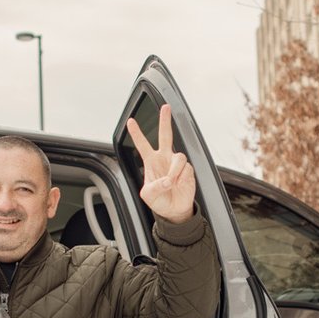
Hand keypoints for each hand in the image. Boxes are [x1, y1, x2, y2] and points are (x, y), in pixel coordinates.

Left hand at [126, 104, 195, 223]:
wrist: (174, 210)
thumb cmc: (159, 200)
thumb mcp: (148, 195)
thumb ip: (155, 186)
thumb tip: (167, 180)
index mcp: (151, 161)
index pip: (142, 144)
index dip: (137, 133)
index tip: (130, 121)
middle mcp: (164, 158)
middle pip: (165, 135)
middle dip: (165, 120)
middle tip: (166, 107)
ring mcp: (176, 163)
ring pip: (178, 156)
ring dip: (174, 170)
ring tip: (171, 182)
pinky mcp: (188, 170)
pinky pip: (186, 168)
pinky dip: (181, 178)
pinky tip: (179, 184)